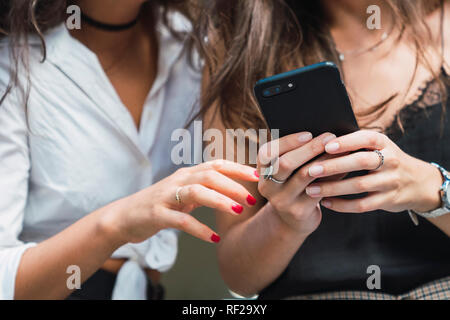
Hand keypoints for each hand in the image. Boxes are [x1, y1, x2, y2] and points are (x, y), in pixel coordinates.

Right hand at [105, 160, 258, 243]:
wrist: (124, 216)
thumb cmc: (159, 204)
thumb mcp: (182, 192)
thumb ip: (203, 188)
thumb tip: (230, 188)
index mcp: (187, 174)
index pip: (216, 165)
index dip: (237, 168)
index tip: (257, 175)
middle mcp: (178, 181)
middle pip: (209, 175)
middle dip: (233, 185)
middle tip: (251, 199)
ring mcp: (166, 196)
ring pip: (196, 192)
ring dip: (219, 201)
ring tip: (237, 210)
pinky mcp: (157, 214)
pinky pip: (181, 220)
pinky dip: (199, 229)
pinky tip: (213, 237)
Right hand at [256, 131, 337, 235]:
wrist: (292, 219)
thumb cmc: (294, 184)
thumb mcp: (287, 171)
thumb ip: (297, 153)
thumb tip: (323, 135)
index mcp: (261, 170)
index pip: (268, 152)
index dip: (288, 142)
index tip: (309, 134)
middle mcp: (267, 186)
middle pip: (285, 163)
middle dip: (309, 148)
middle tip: (329, 137)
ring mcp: (281, 200)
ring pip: (304, 176)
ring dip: (324, 160)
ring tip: (341, 150)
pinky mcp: (298, 211)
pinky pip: (318, 190)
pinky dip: (332, 176)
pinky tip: (344, 168)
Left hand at [304, 130, 442, 212]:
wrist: (418, 183)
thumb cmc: (385, 160)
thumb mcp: (378, 147)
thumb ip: (355, 144)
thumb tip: (319, 141)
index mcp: (384, 143)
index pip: (366, 139)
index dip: (346, 142)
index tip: (326, 146)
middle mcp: (390, 160)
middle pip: (361, 162)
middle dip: (334, 166)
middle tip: (311, 170)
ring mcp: (391, 181)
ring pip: (359, 185)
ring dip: (332, 188)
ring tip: (311, 190)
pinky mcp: (388, 200)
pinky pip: (362, 205)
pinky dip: (342, 205)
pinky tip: (325, 203)